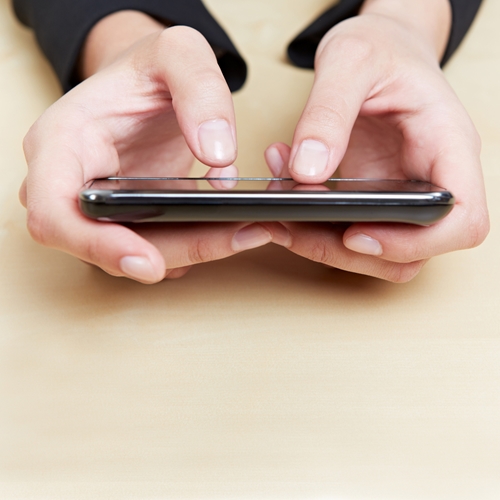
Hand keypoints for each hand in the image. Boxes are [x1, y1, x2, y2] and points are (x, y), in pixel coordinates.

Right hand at [19, 12, 272, 282]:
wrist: (147, 84)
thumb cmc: (148, 69)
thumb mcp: (178, 50)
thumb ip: (199, 87)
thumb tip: (216, 153)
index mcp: (63, 142)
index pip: (54, 211)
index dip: (97, 245)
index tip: (148, 262)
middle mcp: (74, 184)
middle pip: (104, 246)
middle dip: (172, 252)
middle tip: (237, 237)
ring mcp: (103, 207)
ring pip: (139, 253)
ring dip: (195, 251)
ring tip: (251, 231)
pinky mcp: (134, 219)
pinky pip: (160, 245)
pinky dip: (198, 243)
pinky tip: (236, 229)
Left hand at [266, 0, 488, 281]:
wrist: (381, 47)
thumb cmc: (382, 47)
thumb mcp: (351, 60)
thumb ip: (328, 113)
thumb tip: (307, 171)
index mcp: (448, 145)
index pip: (461, 220)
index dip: (415, 243)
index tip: (356, 233)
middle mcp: (431, 178)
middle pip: (412, 252)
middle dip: (346, 251)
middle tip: (291, 225)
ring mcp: (403, 193)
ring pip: (378, 253)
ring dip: (322, 244)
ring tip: (279, 210)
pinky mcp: (375, 197)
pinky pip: (350, 232)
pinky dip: (312, 226)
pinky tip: (284, 192)